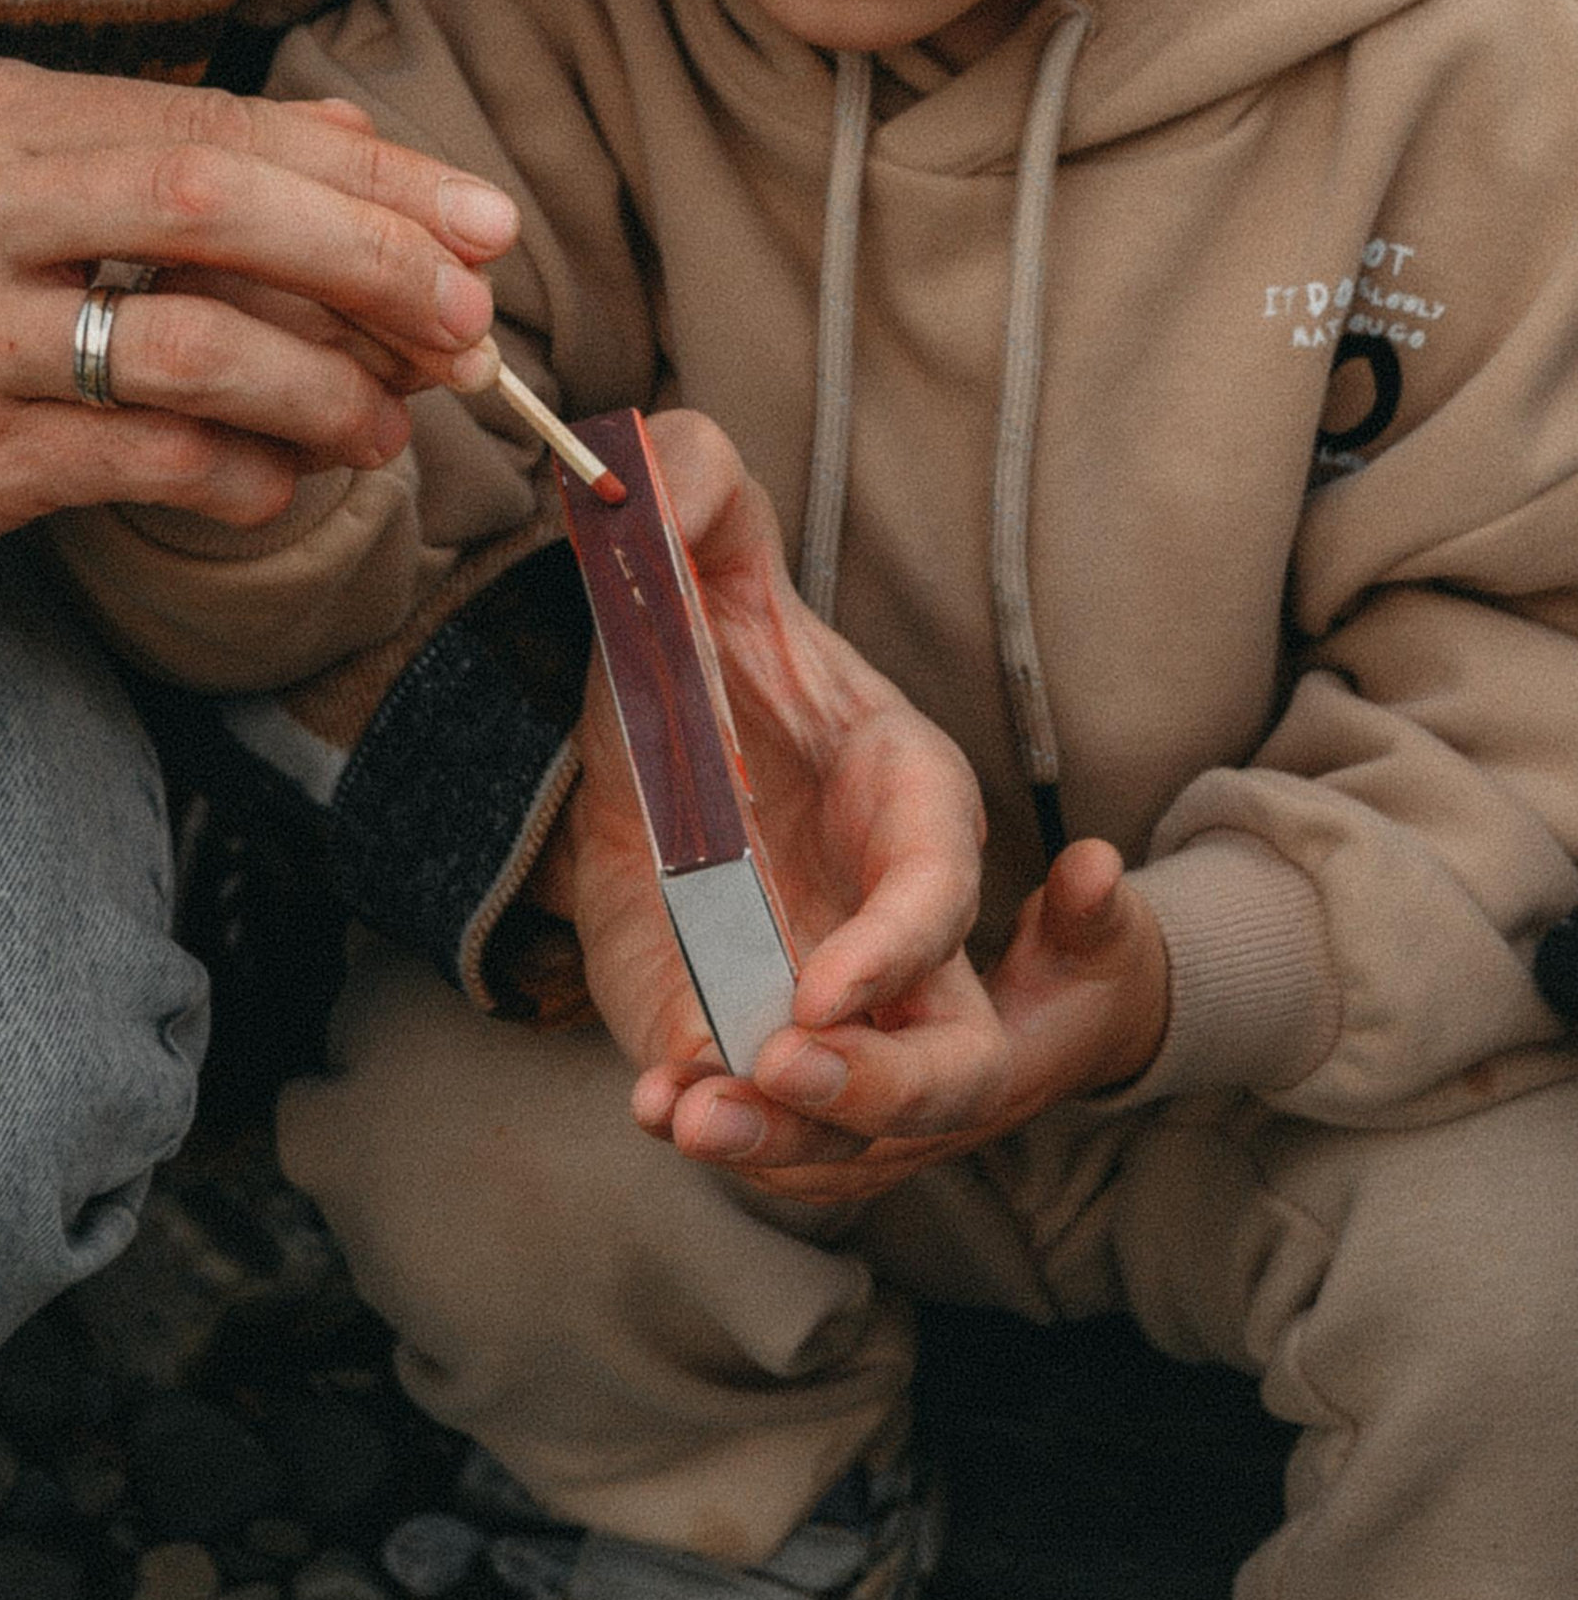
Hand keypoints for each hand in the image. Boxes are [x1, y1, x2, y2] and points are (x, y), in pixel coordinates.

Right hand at [0, 55, 517, 601]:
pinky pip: (140, 456)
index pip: (207, 122)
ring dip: (325, 383)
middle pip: (214, 199)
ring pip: (191, 337)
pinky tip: (281, 484)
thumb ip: (134, 159)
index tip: (472, 218)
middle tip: (466, 314)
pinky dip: (241, 470)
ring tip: (390, 417)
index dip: (363, 174)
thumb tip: (345, 145)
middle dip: (372, 255)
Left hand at [532, 413, 1003, 1184]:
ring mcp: (829, 998)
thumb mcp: (706, 562)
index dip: (896, 947)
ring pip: (859, 1120)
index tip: (818, 996)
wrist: (664, 733)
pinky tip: (654, 1111)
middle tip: (772, 1071)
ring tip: (688, 1115)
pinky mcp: (754, 1040)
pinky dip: (722, 1131)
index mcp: (914, 800)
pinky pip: (769, 1126)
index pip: (940, 887)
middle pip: (944, 1051)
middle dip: (877, 1085)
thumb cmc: (716, 650)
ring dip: (786, 1137)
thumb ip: (693, 491)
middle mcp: (892, 920)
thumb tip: (660, 463)